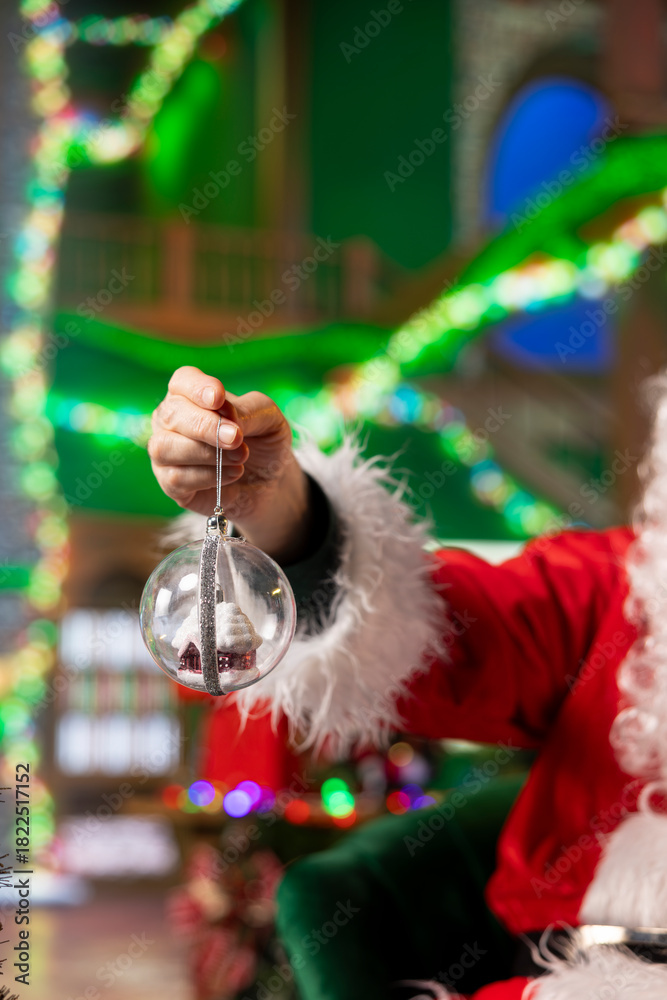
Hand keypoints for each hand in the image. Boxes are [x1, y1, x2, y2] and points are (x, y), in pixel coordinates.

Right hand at [149, 366, 311, 562]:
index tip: (218, 398)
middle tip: (236, 438)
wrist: (270, 481)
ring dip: (206, 453)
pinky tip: (233, 474)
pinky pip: (175, 478)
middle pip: (171, 414)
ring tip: (240, 458)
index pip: (183, 381)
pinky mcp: (170, 482)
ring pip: (166, 447)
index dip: (197, 388)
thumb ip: (248, 410)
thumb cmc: (263, 441)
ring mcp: (166, 451)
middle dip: (206, 426)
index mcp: (191, 395)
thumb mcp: (269, 419)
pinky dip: (207, 476)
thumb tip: (225, 414)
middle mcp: (171, 420)